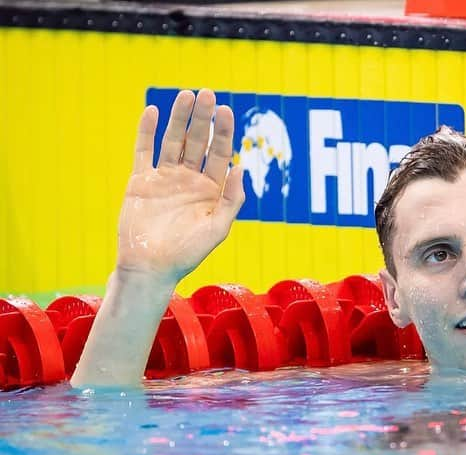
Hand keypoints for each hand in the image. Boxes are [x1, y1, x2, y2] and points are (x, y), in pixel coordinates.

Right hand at [117, 89, 244, 282]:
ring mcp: (165, 178)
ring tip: (186, 95)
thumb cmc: (187, 253)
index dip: (223, 131)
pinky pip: (144, 152)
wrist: (150, 268)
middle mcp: (189, 179)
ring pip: (173, 141)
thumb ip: (232, 199)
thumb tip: (241, 167)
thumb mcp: (217, 228)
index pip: (220, 153)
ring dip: (179, 118)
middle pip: (198, 141)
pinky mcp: (141, 181)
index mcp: (211, 189)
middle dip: (203, 118)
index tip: (226, 110)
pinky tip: (152, 111)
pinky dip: (146, 132)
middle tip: (208, 94)